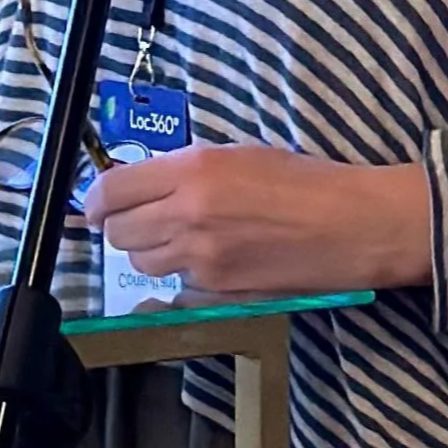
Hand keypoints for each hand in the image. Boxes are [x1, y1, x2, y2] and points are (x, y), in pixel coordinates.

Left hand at [82, 144, 431, 295]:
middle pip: (118, 232)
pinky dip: (181, 275)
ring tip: (178, 239)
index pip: (111, 190)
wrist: (354, 224)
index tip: (94, 204)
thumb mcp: (236, 154)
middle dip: (121, 226)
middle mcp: (188, 214)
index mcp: (191, 170)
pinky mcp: (221, 293)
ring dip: (149, 252)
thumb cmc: (303, 180)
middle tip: (141, 219)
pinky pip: (177, 286)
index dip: (94, 200)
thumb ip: (184, 170)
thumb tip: (145, 184)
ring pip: (141, 263)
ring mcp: (203, 259)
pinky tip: (208, 260)